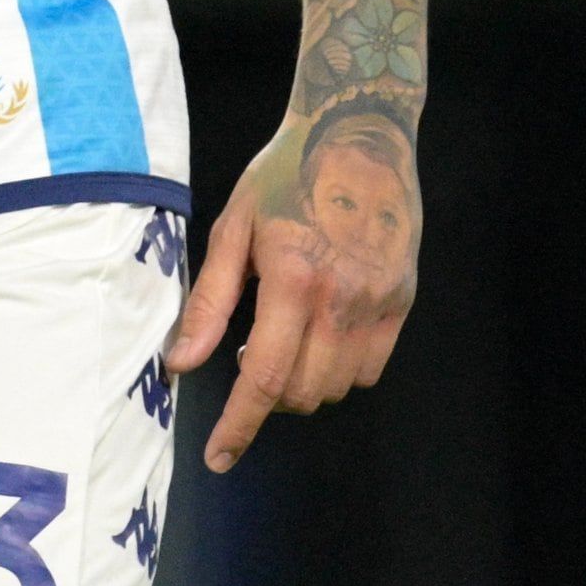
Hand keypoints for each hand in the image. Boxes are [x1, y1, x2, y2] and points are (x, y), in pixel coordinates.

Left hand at [165, 106, 420, 471]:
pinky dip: (343, 368)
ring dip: (305, 383)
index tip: (218, 457)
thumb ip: (210, 302)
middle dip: (269, 396)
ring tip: (290, 337)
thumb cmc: (287, 172)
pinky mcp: (403, 295)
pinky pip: (372, 366)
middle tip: (253, 354)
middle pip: (303, 392)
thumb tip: (181, 364)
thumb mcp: (235, 227)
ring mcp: (379, 298)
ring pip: (338, 386)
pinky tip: (325, 332)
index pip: (265, 379)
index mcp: (294, 279)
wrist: (361, 129)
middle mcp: (342, 297)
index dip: (239, 426)